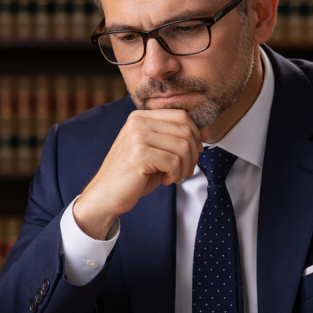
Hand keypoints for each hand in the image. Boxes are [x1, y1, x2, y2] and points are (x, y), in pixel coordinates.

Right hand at [73, 110, 207, 239]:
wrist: (105, 196)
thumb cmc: (132, 176)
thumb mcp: (158, 153)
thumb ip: (178, 140)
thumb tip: (207, 132)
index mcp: (140, 117)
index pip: (182, 116)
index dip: (194, 136)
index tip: (190, 155)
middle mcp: (137, 122)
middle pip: (185, 130)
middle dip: (193, 154)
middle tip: (184, 170)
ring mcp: (137, 136)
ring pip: (183, 146)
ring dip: (186, 166)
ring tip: (175, 177)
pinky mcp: (139, 154)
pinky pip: (174, 161)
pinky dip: (176, 174)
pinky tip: (164, 181)